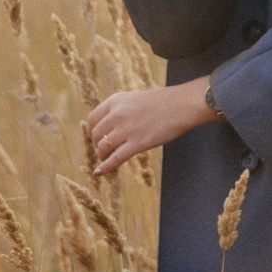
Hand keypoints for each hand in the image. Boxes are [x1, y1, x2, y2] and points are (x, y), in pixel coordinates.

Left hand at [86, 80, 218, 176]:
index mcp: (115, 101)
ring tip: (106, 159)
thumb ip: (119, 110)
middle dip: (97, 144)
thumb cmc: (160, 103)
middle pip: (97, 135)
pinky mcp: (137, 144)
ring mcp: (126, 129)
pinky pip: (115, 158)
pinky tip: (100, 172)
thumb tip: (107, 124)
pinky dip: (106, 167)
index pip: (92, 119)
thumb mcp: (134, 99)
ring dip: (102, 155)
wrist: (180, 105)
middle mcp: (117, 114)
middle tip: (103, 150)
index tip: (94, 138)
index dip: (91, 131)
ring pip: (103, 147)